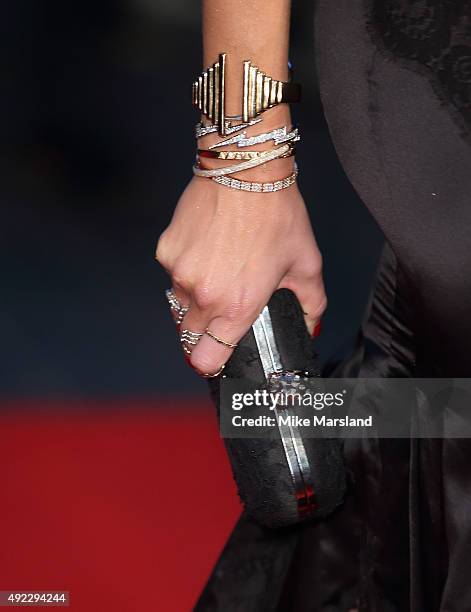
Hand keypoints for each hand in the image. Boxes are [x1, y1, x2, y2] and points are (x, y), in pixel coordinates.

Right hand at [156, 175, 325, 375]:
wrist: (245, 172)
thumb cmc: (277, 215)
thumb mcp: (306, 263)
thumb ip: (310, 305)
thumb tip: (309, 327)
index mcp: (237, 306)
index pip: (206, 358)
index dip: (211, 362)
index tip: (216, 356)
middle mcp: (203, 295)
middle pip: (188, 336)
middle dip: (203, 331)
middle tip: (222, 310)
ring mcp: (179, 272)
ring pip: (179, 304)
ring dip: (194, 299)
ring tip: (219, 272)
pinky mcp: (166, 250)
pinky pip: (171, 273)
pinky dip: (186, 269)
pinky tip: (207, 250)